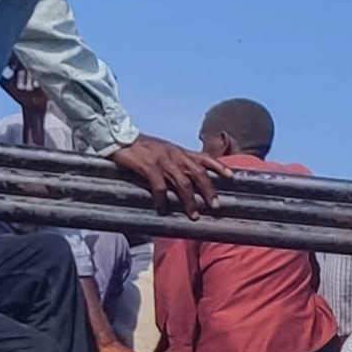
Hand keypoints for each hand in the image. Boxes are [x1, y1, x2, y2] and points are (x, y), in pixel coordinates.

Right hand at [108, 136, 228, 218]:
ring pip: (182, 183)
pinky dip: (163, 200)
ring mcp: (162, 161)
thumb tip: (190, 176)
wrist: (119, 137)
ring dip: (190, 200)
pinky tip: (163, 209)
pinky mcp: (148, 167)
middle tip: (215, 206)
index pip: (204, 157)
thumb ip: (178, 160)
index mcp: (180, 151)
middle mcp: (175, 155)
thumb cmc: (143, 147)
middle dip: (208, 190)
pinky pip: (159, 187)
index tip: (232, 177)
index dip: (219, 167)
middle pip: (198, 173)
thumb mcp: (165, 150)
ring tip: (194, 214)